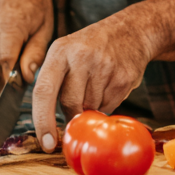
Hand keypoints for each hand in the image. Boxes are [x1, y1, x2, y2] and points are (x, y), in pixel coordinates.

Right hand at [0, 0, 52, 95]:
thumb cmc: (35, 5)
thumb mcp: (45, 27)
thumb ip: (36, 53)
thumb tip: (26, 77)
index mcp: (9, 26)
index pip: (5, 60)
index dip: (11, 78)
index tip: (19, 90)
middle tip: (14, 90)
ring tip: (11, 77)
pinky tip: (4, 64)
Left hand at [32, 8, 156, 152]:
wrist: (131, 31)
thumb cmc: (92, 47)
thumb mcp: (66, 53)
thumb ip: (55, 84)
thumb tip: (52, 126)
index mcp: (60, 51)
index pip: (44, 92)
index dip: (42, 121)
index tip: (47, 143)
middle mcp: (81, 57)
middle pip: (70, 104)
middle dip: (74, 114)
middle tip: (79, 107)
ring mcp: (104, 66)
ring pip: (91, 107)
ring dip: (93, 106)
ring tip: (98, 84)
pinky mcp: (124, 77)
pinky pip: (110, 105)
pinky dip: (108, 102)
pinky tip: (110, 84)